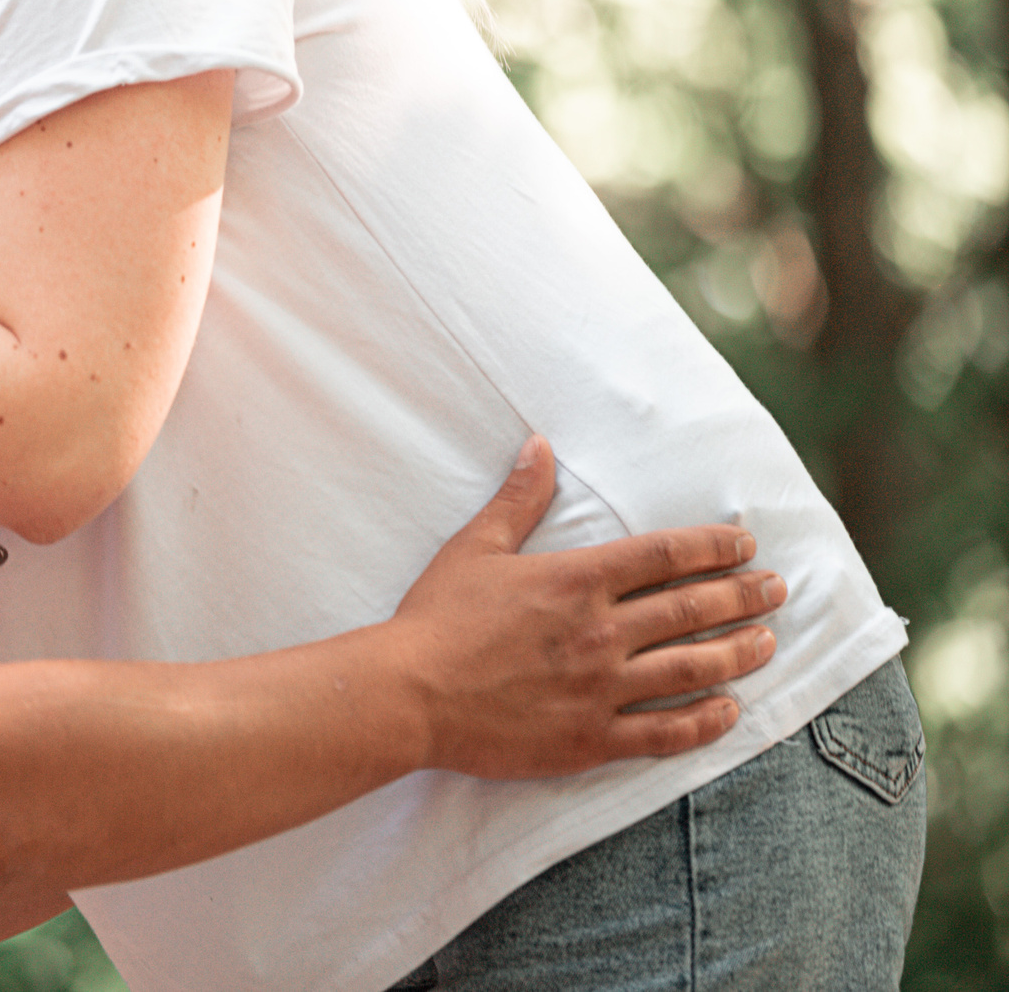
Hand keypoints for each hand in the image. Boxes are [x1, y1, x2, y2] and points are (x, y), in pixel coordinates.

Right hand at [392, 436, 781, 779]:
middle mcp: (600, 632)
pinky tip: (730, 711)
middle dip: (743, 596)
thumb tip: (540, 447)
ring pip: (692, 669)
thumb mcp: (474, 548)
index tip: (744, 546)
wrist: (408, 694)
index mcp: (576, 580)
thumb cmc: (435, 618)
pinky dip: (705, 722)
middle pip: (692, 609)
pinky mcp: (591, 737)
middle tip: (777, 590)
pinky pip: (665, 732)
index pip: (665, 556)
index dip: (713, 547)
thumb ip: (518, 499)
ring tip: (767, 643)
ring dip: (738, 653)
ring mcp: (601, 688)